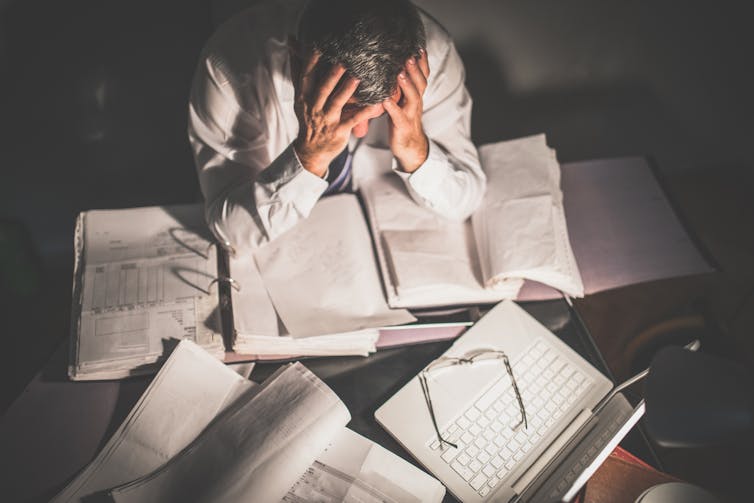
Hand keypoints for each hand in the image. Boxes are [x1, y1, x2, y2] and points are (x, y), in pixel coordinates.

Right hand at [291, 49, 380, 176]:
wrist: (311, 150)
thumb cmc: (308, 117)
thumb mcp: (300, 95)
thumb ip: (298, 69)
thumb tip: (291, 42)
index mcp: (304, 96)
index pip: (305, 76)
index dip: (311, 61)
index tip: (318, 45)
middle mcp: (314, 107)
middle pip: (322, 88)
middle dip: (332, 75)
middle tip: (343, 59)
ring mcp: (327, 119)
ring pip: (337, 102)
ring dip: (347, 90)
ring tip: (358, 77)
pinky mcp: (339, 131)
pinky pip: (353, 120)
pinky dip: (364, 113)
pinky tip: (375, 106)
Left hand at [383, 49, 430, 172]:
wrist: (410, 148)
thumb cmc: (403, 122)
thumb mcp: (404, 102)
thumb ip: (400, 87)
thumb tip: (392, 68)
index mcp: (416, 96)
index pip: (423, 76)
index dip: (423, 63)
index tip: (419, 47)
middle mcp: (416, 103)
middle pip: (420, 83)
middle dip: (416, 69)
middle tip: (409, 56)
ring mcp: (411, 115)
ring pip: (413, 97)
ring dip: (407, 84)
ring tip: (399, 73)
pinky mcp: (403, 126)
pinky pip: (398, 116)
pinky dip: (392, 107)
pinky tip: (385, 100)